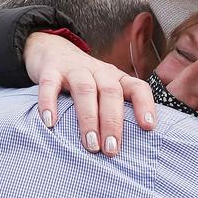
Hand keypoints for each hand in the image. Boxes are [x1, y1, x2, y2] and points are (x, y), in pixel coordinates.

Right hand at [23, 32, 156, 156]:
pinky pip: (50, 84)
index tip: (148, 128)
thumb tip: (127, 148)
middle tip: (111, 150)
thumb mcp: (103, 89)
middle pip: (110, 92)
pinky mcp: (50, 69)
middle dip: (112, 123)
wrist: (50, 47)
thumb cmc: (83, 80)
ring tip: (90, 145)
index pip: (137, 87)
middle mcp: (98, 71)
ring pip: (85, 90)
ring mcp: (74, 68)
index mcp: (116, 78)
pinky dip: (50, 103)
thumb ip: (113, 111)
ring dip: (89, 119)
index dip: (145, 105)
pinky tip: (50, 123)